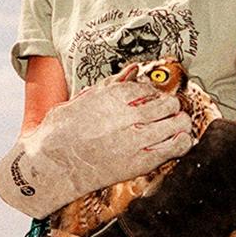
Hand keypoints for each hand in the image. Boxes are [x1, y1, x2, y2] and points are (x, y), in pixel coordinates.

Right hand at [0, 80, 192, 218]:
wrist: (52, 166)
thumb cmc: (60, 134)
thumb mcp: (81, 100)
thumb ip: (110, 85)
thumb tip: (132, 69)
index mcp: (113, 96)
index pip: (148, 88)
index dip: (153, 94)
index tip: (152, 100)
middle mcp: (128, 115)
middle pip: (167, 104)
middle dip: (170, 107)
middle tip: (168, 112)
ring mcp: (136, 139)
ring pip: (176, 123)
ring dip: (179, 122)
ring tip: (177, 125)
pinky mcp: (140, 162)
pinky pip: (174, 147)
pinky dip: (182, 142)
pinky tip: (181, 141)